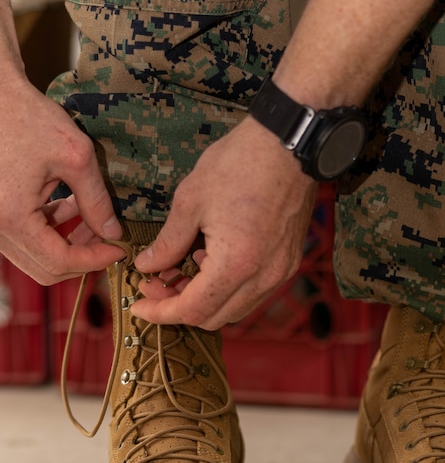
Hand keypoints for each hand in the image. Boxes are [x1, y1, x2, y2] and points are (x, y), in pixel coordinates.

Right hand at [0, 78, 123, 282]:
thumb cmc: (27, 116)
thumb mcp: (75, 157)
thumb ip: (96, 200)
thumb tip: (112, 232)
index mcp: (11, 216)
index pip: (59, 261)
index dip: (94, 260)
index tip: (118, 249)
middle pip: (44, 268)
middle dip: (81, 258)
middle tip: (109, 242)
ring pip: (34, 255)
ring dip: (67, 243)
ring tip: (93, 220)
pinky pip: (23, 237)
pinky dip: (49, 229)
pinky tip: (70, 206)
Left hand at [131, 116, 316, 329]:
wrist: (286, 145)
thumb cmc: (240, 164)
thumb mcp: (191, 201)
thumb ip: (168, 242)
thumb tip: (148, 266)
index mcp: (236, 265)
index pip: (193, 310)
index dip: (161, 313)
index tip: (139, 305)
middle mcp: (262, 277)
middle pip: (214, 318)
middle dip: (179, 307)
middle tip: (155, 284)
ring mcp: (279, 273)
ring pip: (234, 309)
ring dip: (204, 300)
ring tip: (180, 271)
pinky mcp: (287, 263)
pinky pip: (252, 292)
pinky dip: (227, 289)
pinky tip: (210, 261)